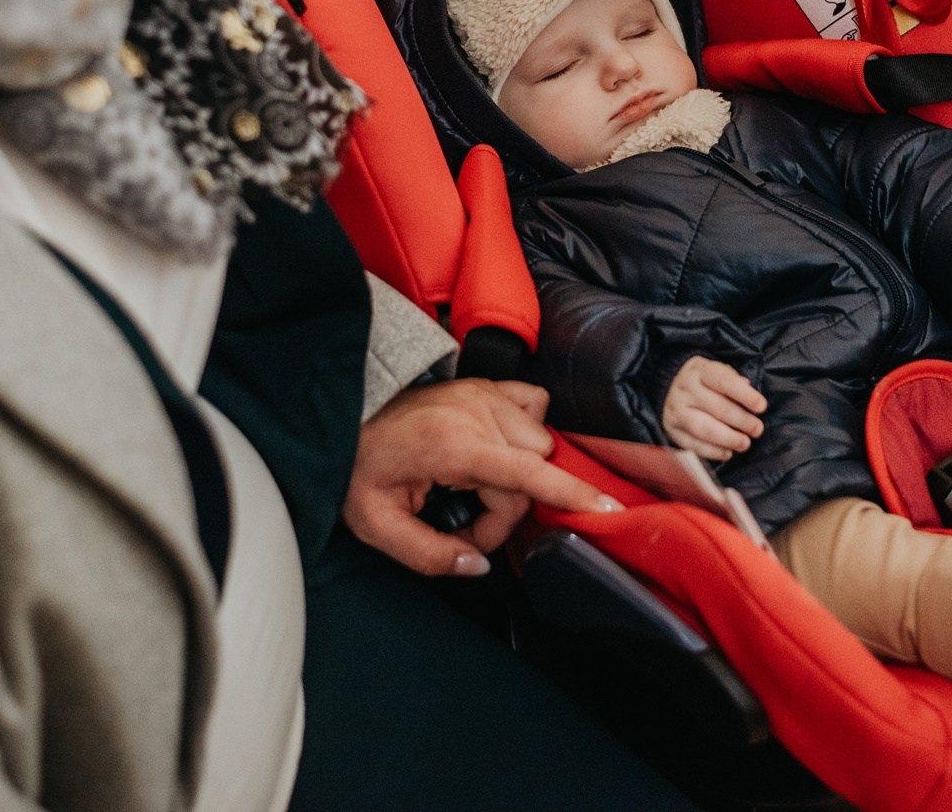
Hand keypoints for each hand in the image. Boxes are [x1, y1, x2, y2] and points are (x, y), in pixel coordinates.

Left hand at [343, 378, 621, 576]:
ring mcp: (483, 394)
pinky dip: (527, 431)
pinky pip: (534, 403)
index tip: (608, 511)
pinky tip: (499, 449)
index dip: (571, 495)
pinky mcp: (484, 385)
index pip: (528, 472)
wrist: (343, 416)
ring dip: (518, 473)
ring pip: (538, 441)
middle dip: (508, 507)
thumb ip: (430, 555)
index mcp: (452, 446)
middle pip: (533, 468)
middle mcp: (475, 412)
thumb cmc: (358, 469)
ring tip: (475, 487)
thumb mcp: (377, 525)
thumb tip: (479, 565)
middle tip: (466, 522)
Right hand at [662, 356, 767, 461]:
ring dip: (728, 438)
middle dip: (742, 421)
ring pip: (703, 428)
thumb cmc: (704, 380)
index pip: (724, 381)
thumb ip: (734, 380)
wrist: (668, 386)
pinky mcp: (670, 429)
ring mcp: (675, 410)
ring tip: (745, 443)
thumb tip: (749, 389)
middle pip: (717, 407)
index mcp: (699, 370)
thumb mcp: (717, 371)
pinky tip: (728, 452)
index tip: (762, 406)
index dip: (745, 395)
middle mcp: (685, 389)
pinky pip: (692, 444)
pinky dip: (712, 451)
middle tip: (757, 429)